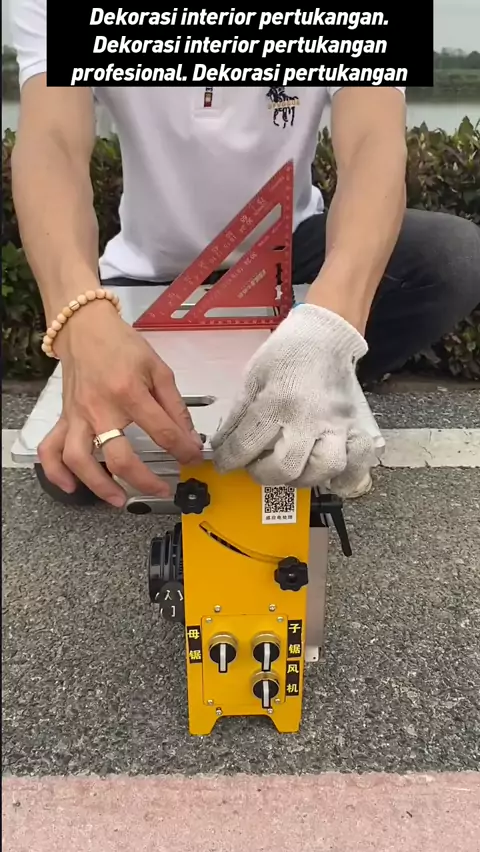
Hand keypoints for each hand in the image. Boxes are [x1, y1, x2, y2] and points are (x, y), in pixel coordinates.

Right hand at [38, 300, 202, 505]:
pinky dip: (57, 472)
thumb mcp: (158, 369)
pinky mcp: (65, 418)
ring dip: (98, 485)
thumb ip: (174, 405)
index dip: (183, 450)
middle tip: (162, 490)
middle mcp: (100, 408)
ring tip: (118, 500)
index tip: (193, 458)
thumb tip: (189, 437)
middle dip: (143, 480)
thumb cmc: (123, 347)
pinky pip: (51, 449)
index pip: (161, 431)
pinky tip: (71, 487)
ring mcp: (78, 416)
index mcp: (129, 392)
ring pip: (79, 460)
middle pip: (118, 456)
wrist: (85, 328)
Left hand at [211, 304, 375, 493]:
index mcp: (277, 402)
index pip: (246, 445)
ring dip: (303, 478)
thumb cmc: (287, 354)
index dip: (228, 460)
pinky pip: (360, 462)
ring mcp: (337, 424)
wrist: (326, 336)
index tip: (224, 463)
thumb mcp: (253, 378)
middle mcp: (310, 417)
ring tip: (291, 470)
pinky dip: (347, 478)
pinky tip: (330, 479)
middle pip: (288, 467)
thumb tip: (223, 444)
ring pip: (325, 469)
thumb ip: (238, 415)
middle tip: (257, 467)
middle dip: (264, 475)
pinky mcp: (357, 426)